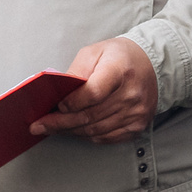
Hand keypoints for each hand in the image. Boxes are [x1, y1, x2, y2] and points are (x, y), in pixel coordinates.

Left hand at [30, 37, 158, 142]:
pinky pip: (106, 137)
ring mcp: (136, 112)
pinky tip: (74, 130)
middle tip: (39, 126)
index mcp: (120, 70)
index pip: (93, 93)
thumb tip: (57, 95)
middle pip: (90, 116)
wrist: (152, 65)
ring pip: (95, 130)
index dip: (72, 103)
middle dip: (60, 123)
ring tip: (52, 129)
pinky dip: (87, 136)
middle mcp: (131, 94)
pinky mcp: (138, 125)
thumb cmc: (119, 57)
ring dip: (70, 131)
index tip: (56, 106)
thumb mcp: (94, 53)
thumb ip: (76, 72)